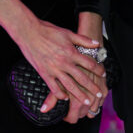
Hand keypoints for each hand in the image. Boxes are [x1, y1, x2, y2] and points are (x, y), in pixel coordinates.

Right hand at [0, 0, 105, 118]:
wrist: (29, 32)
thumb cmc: (48, 31)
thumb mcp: (68, 33)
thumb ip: (83, 40)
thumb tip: (97, 44)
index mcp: (71, 52)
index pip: (89, 63)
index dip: (98, 69)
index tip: (103, 74)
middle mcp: (64, 62)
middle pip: (82, 78)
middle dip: (92, 87)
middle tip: (98, 95)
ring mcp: (54, 69)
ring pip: (69, 85)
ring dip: (79, 95)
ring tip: (86, 102)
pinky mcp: (44, 73)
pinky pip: (54, 87)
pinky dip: (60, 94)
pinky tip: (65, 98)